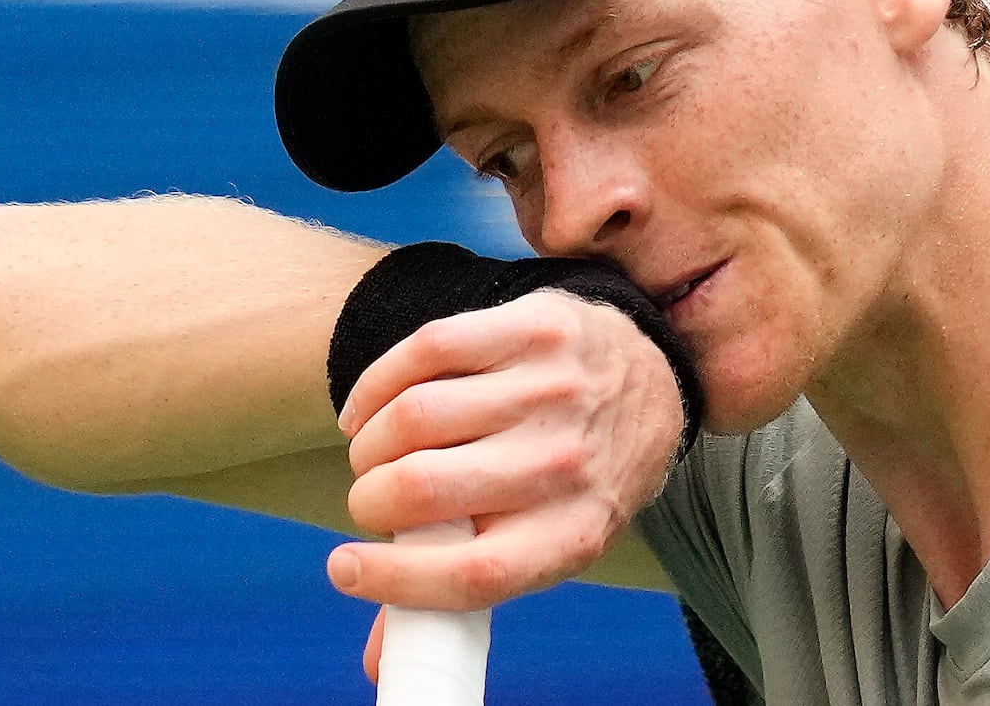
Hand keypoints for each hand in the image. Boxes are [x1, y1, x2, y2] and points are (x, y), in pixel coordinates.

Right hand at [326, 289, 684, 610]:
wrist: (645, 380)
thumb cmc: (574, 476)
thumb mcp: (546, 539)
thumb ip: (462, 584)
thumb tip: (375, 662)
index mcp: (573, 533)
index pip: (472, 574)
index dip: (392, 581)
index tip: (344, 568)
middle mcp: (567, 461)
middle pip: (424, 487)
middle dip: (370, 499)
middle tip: (371, 499)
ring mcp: (553, 387)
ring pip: (415, 415)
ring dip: (370, 443)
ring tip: (373, 453)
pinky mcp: (535, 327)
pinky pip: (427, 350)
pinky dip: (376, 384)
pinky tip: (368, 409)